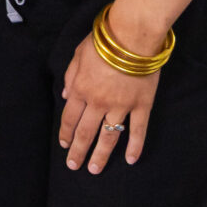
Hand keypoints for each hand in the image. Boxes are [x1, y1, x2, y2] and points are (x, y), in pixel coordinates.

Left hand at [59, 35, 157, 173]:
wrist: (131, 37)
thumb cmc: (102, 42)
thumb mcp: (76, 55)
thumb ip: (70, 77)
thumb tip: (65, 96)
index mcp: (80, 89)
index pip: (69, 118)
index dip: (65, 133)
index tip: (64, 146)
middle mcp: (98, 102)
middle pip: (85, 132)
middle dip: (78, 151)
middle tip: (74, 166)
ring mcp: (121, 106)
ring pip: (109, 136)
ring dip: (101, 154)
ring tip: (94, 169)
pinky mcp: (141, 105)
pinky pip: (138, 130)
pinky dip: (135, 146)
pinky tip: (131, 160)